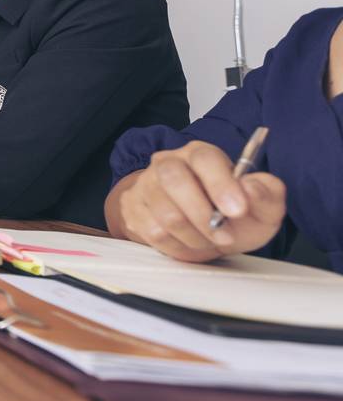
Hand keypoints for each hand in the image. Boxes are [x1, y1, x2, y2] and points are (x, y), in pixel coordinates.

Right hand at [107, 141, 285, 261]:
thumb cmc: (233, 215)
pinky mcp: (133, 208)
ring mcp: (146, 185)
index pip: (205, 159)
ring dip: (195, 237)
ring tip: (211, 241)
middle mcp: (167, 163)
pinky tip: (191, 243)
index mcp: (200, 154)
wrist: (202, 230)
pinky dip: (177, 247)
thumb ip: (267, 194)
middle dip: (203, 217)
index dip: (220, 184)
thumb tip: (251, 187)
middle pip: (173, 181)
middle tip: (225, 236)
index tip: (237, 211)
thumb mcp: (263, 207)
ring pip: (164, 214)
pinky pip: (152, 233)